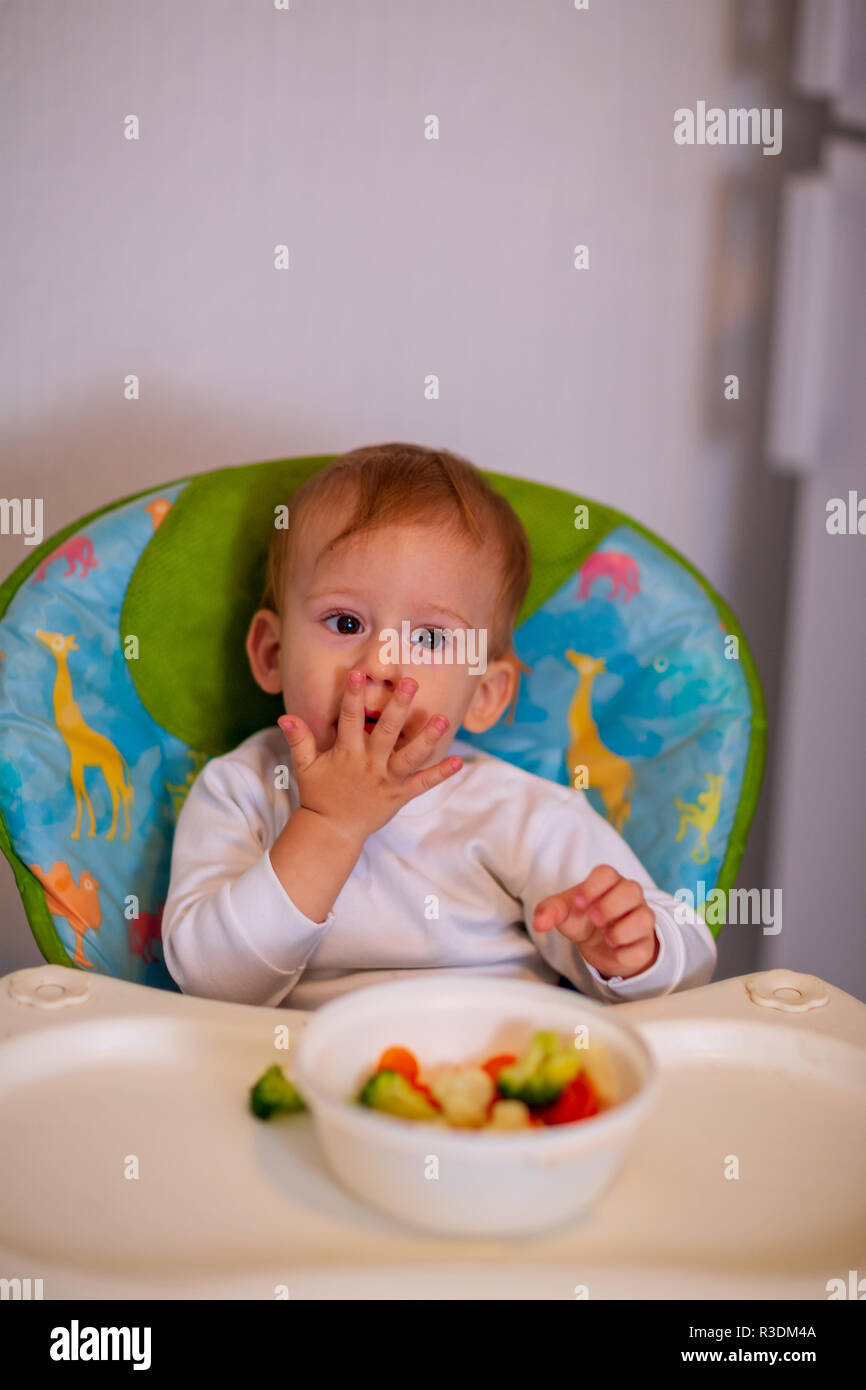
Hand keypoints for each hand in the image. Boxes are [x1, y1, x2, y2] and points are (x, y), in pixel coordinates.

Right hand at [276, 669, 461, 843]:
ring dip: (426, 738)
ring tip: (442, 719)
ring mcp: (387, 780)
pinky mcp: (400, 795)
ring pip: (409, 757)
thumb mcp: (305, 766)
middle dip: (398, 707)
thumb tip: (285, 715)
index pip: (349, 719)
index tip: (358, 673)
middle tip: (410, 683)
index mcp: (347, 753)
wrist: (332, 831)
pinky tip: (458, 761)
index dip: (353, 695)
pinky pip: (423, 784)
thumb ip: (299, 740)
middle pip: (385, 731)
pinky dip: (440, 774)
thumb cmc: (319, 794)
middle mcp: (369, 764)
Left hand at [531, 865, 658, 979]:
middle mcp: (628, 897)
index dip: (592, 886)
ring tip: (606, 937)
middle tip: (594, 919)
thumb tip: (539, 923)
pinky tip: (615, 951)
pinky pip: (643, 947)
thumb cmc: (584, 920)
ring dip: (621, 930)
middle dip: (610, 906)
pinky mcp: (645, 944)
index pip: (607, 873)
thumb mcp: (565, 913)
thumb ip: (549, 911)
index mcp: (608, 883)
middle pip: (632, 889)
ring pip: (643, 917)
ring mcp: (640, 919)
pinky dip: (626, 953)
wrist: (601, 947)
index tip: (578, 902)